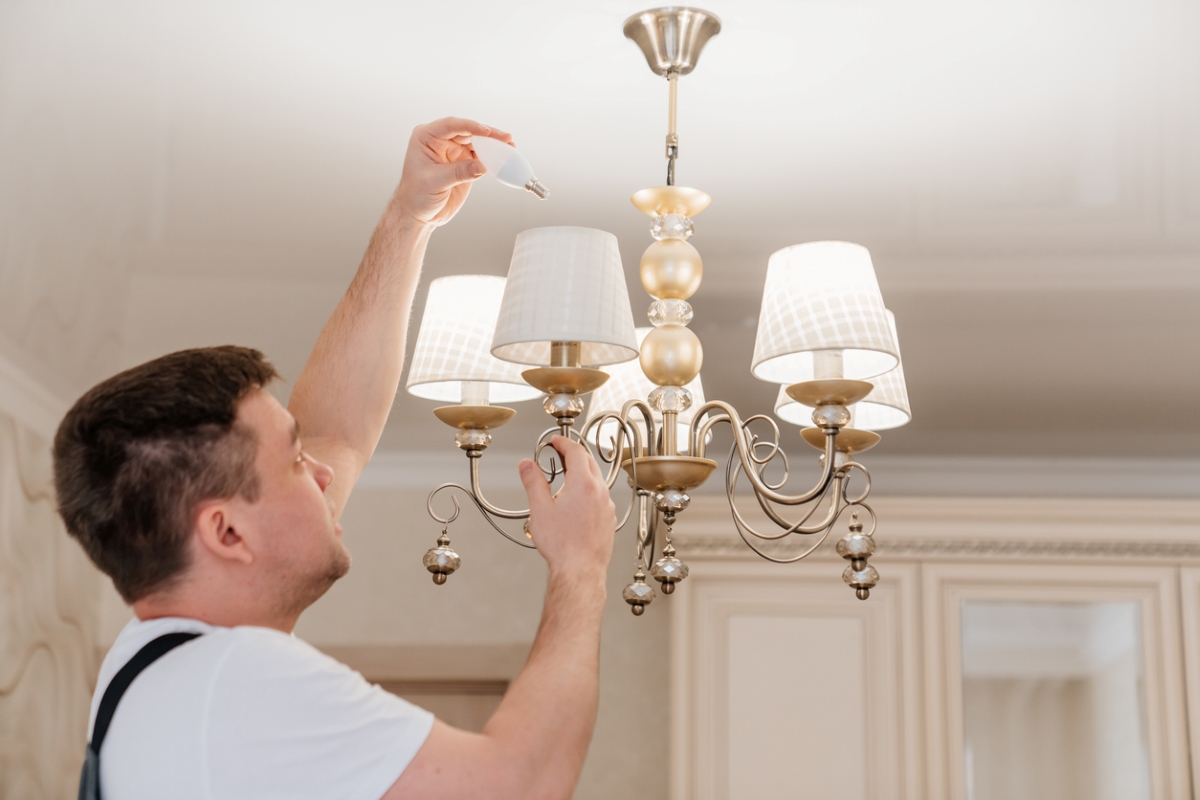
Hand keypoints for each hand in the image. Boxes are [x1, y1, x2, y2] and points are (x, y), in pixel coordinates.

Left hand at [389, 117, 512, 226]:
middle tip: (505, 138)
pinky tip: (504, 158)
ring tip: (510, 147)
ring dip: (494, 145)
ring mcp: (454, 152)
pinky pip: (482, 157)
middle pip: (468, 131)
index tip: (486, 131)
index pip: (451, 126)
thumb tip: (481, 166)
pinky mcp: (465, 164)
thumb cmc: (415, 196)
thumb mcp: (435, 182)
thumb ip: (458, 172)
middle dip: (488, 135)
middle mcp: (441, 140)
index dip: (470, 126)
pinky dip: (493, 158)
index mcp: (427, 137)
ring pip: (478, 143)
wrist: (419, 214)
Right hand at [518, 437, 615, 581]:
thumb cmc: (562, 545)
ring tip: (565, 478)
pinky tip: (576, 502)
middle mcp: (599, 492)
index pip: (576, 451)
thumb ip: (533, 482)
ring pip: (596, 480)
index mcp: (583, 484)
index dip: (564, 442)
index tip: (555, 441)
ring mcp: (607, 505)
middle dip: (574, 454)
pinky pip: (600, 496)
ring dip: (582, 473)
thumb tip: (527, 465)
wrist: (580, 570)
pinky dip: (589, 490)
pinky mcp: (609, 519)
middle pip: (589, 462)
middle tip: (559, 454)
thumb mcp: (540, 509)